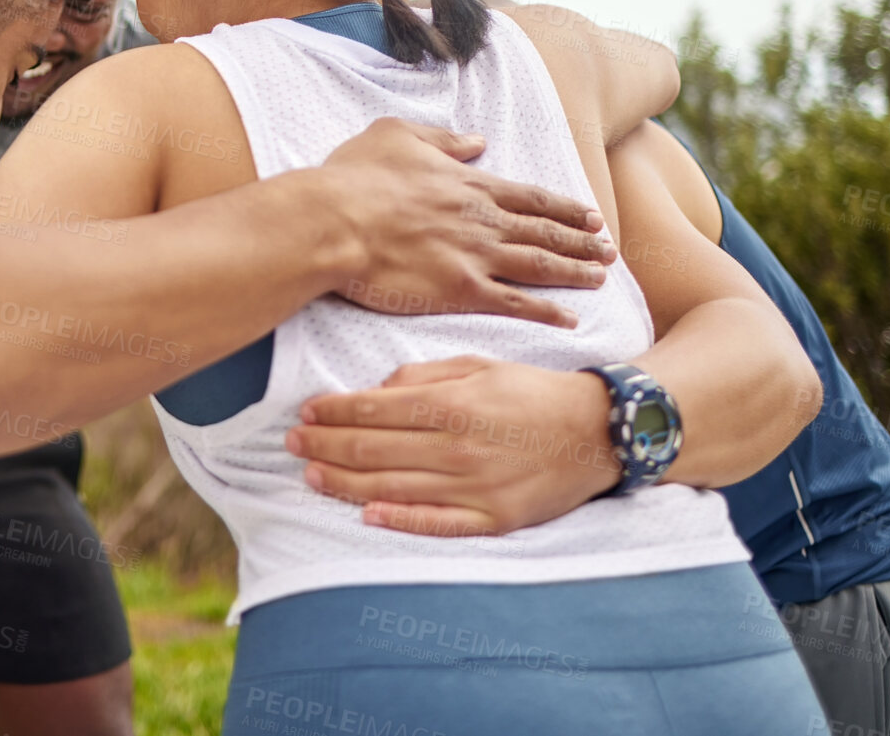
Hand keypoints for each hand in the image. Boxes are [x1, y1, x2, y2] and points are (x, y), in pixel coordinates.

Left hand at [285, 355, 620, 535]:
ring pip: (392, 488)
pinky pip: (437, 524)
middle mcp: (457, 447)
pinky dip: (399, 520)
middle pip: (373, 450)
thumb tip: (374, 391)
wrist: (598, 431)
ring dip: (344, 483)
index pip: (374, 410)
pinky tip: (364, 514)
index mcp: (452, 404)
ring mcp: (474, 488)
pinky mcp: (494, 519)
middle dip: (325, 446)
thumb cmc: (532, 392)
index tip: (305, 413)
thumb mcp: (478, 365)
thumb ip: (423, 377)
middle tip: (291, 444)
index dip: (333, 412)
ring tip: (310, 476)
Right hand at [321, 117, 615, 326]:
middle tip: (610, 250)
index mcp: (469, 184)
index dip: (564, 208)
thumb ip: (444, 138)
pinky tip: (570, 318)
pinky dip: (547, 311)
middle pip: (545, 232)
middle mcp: (483, 220)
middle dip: (581, 241)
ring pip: (540, 265)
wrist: (334, 222)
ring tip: (601, 278)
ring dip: (575, 271)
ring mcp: (476, 256)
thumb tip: (477, 140)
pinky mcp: (461, 291)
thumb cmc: (356, 178)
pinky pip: (515, 303)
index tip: (590, 217)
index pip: (530, 197)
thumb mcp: (397, 134)